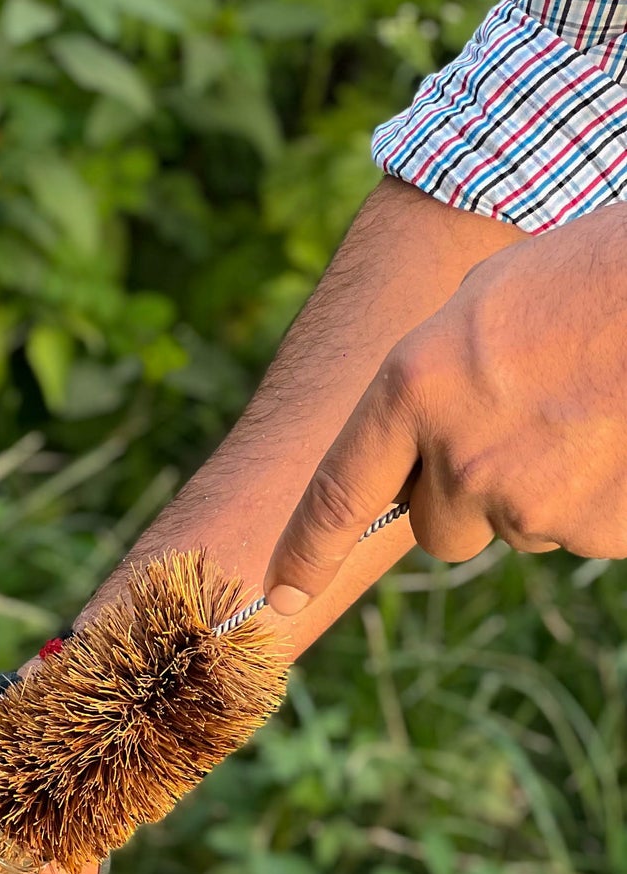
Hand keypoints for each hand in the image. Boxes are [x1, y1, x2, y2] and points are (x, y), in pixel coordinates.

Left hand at [264, 204, 626, 614]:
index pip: (338, 497)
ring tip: (588, 411)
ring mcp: (531, 499)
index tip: (280, 597)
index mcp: (414, 389)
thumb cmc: (594, 276)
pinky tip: (621, 434)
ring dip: (539, 490)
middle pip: (438, 529)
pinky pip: (583, 531)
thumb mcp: (483, 304)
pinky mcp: (599, 528)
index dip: (306, 554)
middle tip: (522, 430)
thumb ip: (430, 380)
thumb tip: (414, 439)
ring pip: (516, 527)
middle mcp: (460, 457)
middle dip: (466, 499)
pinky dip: (600, 497)